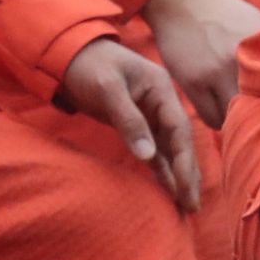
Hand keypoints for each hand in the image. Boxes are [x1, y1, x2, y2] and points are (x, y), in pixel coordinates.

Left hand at [64, 36, 202, 209]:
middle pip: (180, 143)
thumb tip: (148, 156)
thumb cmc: (89, 66)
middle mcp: (162, 104)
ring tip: (186, 205)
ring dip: (177, 176)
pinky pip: (154, 150)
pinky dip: (161, 169)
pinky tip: (169, 188)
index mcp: (162, 90)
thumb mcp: (108, 88)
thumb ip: (129, 121)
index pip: (180, 130)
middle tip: (192, 207)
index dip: (185, 160)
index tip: (186, 187)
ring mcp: (151, 115)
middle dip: (188, 174)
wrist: (68, 53)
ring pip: (169, 150)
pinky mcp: (137, 125)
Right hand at [142, 0, 259, 127]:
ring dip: (237, 119)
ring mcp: (214, 74)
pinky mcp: (193, 83)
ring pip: (233, 118)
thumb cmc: (223, 11)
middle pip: (258, 107)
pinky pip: (211, 117)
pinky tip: (220, 109)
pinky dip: (218, 119)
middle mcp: (240, 63)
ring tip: (238, 113)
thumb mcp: (255, 22)